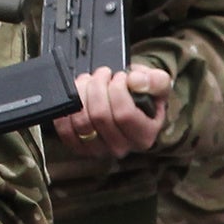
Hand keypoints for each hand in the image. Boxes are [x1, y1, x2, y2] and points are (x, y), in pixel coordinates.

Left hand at [53, 64, 170, 156]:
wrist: (128, 104)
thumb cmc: (142, 95)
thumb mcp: (158, 84)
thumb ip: (156, 81)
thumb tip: (135, 81)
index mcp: (144, 135)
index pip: (125, 114)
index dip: (118, 89)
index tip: (119, 76)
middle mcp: (122, 147)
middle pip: (100, 116)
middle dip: (98, 87)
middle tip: (102, 74)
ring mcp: (98, 149)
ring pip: (82, 121)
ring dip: (82, 94)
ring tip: (89, 81)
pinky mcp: (79, 147)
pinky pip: (65, 130)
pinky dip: (68, 109)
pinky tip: (76, 96)